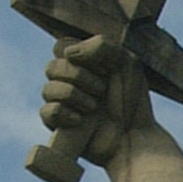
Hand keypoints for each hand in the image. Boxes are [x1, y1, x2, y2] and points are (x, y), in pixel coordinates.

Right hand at [39, 35, 151, 165]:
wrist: (136, 136)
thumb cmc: (133, 99)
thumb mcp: (126, 62)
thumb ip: (102, 46)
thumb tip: (68, 53)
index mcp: (81, 64)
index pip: (61, 47)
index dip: (77, 53)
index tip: (103, 66)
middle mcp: (69, 83)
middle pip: (52, 67)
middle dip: (77, 75)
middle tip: (102, 89)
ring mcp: (63, 105)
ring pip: (47, 89)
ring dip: (72, 94)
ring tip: (94, 107)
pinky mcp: (60, 127)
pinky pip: (46, 113)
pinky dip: (61, 112)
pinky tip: (80, 119)